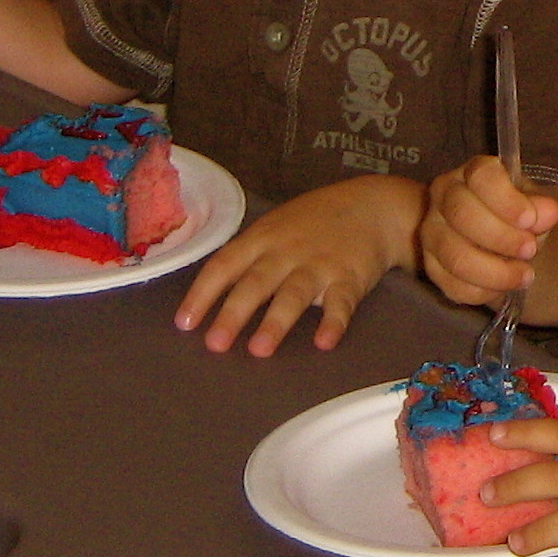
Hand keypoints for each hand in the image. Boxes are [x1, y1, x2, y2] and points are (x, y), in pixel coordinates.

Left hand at [174, 176, 422, 355]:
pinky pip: (341, 302)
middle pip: (256, 283)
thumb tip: (212, 293)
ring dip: (277, 321)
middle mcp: (287, 251)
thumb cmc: (316, 221)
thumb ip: (250, 254)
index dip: (203, 294)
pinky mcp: (351, 277)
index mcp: (263, 238)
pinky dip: (334, 322)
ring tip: (260, 350)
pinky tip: (325, 342)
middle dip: (234, 313)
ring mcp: (320, 264)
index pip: (225, 265)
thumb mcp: (277, 225)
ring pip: (294, 293)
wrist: (373, 206)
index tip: (184, 323)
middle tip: (215, 345)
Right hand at [420, 155, 557, 305]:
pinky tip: (504, 288)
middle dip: (502, 237)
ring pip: (455, 255)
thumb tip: (549, 212)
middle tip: (531, 250)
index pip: (481, 176)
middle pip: (462, 214)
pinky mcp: (431, 266)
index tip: (530, 219)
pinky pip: (453, 285)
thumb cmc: (512, 214)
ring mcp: (432, 231)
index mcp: (472, 173)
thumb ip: (540, 207)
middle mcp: (444, 196)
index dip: (506, 200)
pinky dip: (484, 291)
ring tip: (525, 275)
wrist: (492, 238)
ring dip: (495, 272)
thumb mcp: (531, 205)